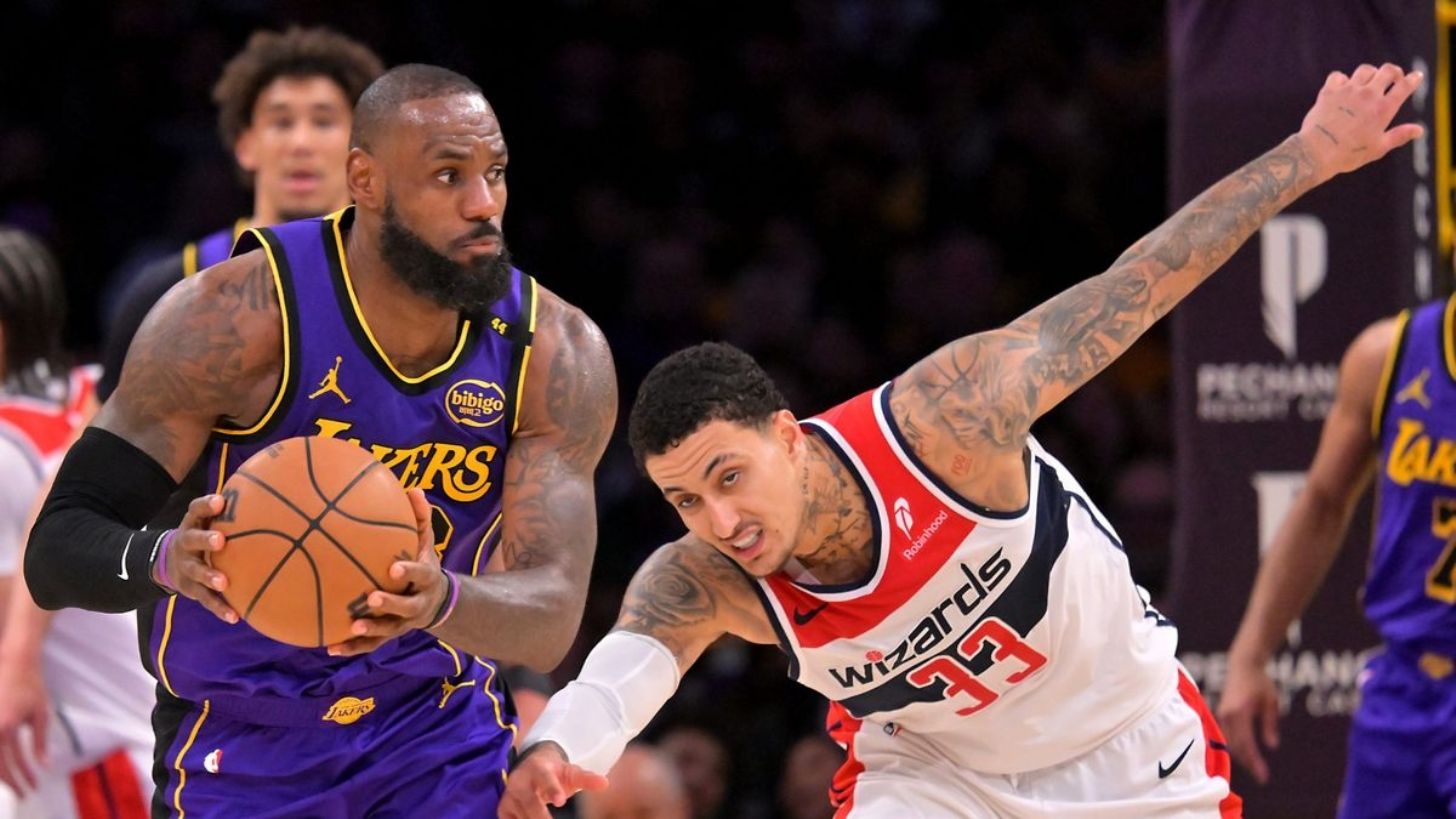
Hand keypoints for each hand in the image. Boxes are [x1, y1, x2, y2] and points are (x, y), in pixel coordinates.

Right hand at [0, 655, 48, 795]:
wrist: (15, 662)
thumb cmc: (31, 686)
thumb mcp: (40, 714)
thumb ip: (40, 742)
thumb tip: (43, 765)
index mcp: (6, 728)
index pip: (12, 763)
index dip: (22, 778)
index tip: (32, 788)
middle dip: (11, 782)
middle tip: (23, 792)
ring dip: (1, 773)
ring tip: (14, 782)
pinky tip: (5, 764)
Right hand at [163, 494, 238, 623]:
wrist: (168, 562)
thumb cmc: (203, 534)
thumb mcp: (209, 520)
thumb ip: (234, 510)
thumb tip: (275, 491)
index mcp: (192, 524)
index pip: (196, 510)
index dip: (206, 505)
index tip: (220, 501)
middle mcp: (186, 543)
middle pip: (192, 539)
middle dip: (205, 539)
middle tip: (220, 541)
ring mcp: (186, 567)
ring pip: (196, 572)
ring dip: (209, 576)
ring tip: (224, 582)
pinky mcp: (190, 589)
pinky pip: (206, 600)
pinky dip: (220, 608)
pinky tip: (235, 617)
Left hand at [327, 489, 447, 655]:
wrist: (436, 601)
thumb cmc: (422, 563)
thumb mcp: (425, 542)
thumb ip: (420, 519)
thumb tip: (414, 488)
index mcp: (426, 579)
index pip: (420, 575)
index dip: (409, 572)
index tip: (394, 568)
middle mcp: (417, 604)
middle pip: (405, 608)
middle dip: (389, 604)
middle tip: (371, 598)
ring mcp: (403, 623)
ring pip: (388, 631)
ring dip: (370, 632)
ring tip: (350, 628)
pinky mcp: (389, 635)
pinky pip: (370, 645)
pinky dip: (351, 648)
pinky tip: (330, 647)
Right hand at [499, 742, 608, 818]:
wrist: (530, 766)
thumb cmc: (554, 772)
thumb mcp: (571, 772)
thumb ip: (586, 779)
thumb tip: (605, 783)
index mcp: (539, 769)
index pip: (545, 779)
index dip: (553, 789)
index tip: (561, 801)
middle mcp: (521, 782)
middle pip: (531, 803)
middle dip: (541, 817)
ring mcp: (510, 796)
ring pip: (520, 815)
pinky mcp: (503, 808)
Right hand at [1217, 657, 1280, 783]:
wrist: (1243, 664)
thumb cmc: (1260, 681)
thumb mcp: (1270, 703)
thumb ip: (1270, 725)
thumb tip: (1272, 746)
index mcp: (1240, 713)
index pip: (1246, 744)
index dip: (1254, 762)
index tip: (1263, 776)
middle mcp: (1227, 715)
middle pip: (1236, 747)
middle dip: (1248, 763)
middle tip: (1261, 776)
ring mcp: (1222, 714)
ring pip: (1230, 742)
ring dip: (1242, 756)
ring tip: (1255, 767)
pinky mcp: (1222, 714)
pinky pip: (1228, 735)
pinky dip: (1237, 746)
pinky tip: (1246, 753)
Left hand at [1299, 63, 1423, 181]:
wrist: (1316, 152)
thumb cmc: (1349, 154)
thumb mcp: (1378, 148)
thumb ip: (1399, 135)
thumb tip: (1420, 130)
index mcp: (1384, 108)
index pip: (1405, 86)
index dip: (1414, 79)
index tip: (1417, 76)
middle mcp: (1368, 95)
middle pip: (1388, 70)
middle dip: (1394, 72)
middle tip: (1393, 79)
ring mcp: (1348, 91)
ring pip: (1365, 70)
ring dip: (1370, 74)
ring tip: (1369, 83)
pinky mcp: (1329, 91)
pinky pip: (1338, 76)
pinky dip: (1342, 80)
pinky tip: (1342, 89)